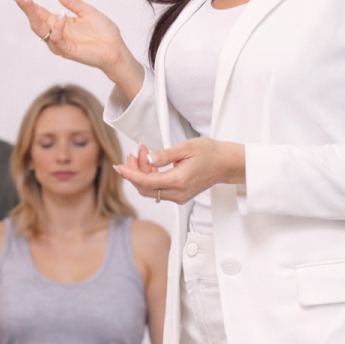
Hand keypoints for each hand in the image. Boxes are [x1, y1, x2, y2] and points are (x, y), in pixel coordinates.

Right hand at [10, 0, 143, 97]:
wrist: (115, 48)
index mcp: (58, 22)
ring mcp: (60, 43)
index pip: (39, 13)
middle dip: (26, 10)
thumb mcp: (86, 11)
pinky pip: (57, 40)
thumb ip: (71, 1)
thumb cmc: (103, 32)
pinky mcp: (67, 51)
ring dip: (35, 17)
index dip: (28, 4)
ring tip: (30, 2)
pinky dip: (57, 28)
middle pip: (35, 22)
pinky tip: (61, 17)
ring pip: (41, 31)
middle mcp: (56, 33)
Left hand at [115, 139, 245, 203]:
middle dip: (134, 171)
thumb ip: (165, 155)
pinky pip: (158, 189)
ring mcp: (179, 196)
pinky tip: (151, 161)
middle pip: (145, 188)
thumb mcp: (186, 147)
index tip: (118, 167)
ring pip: (150, 189)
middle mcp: (178, 193)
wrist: (226, 164)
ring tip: (143, 151)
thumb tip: (148, 158)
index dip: (130, 174)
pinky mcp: (180, 195)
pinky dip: (150, 176)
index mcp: (179, 181)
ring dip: (142, 172)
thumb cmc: (210, 152)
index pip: (146, 182)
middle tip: (134, 152)